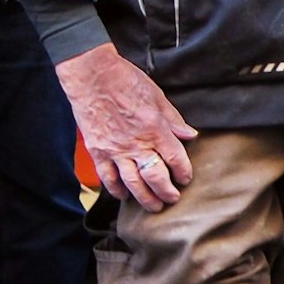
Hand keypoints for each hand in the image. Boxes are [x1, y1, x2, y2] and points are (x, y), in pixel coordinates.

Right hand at [55, 44, 195, 211]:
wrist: (92, 77)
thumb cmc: (126, 81)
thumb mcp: (158, 97)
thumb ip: (174, 120)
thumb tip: (190, 135)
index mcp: (155, 129)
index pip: (175, 158)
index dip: (183, 172)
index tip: (186, 179)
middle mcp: (136, 144)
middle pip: (155, 177)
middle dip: (166, 192)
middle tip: (172, 199)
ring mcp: (115, 150)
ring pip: (132, 183)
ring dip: (144, 198)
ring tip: (153, 206)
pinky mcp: (97, 152)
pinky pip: (107, 178)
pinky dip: (115, 190)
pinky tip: (123, 196)